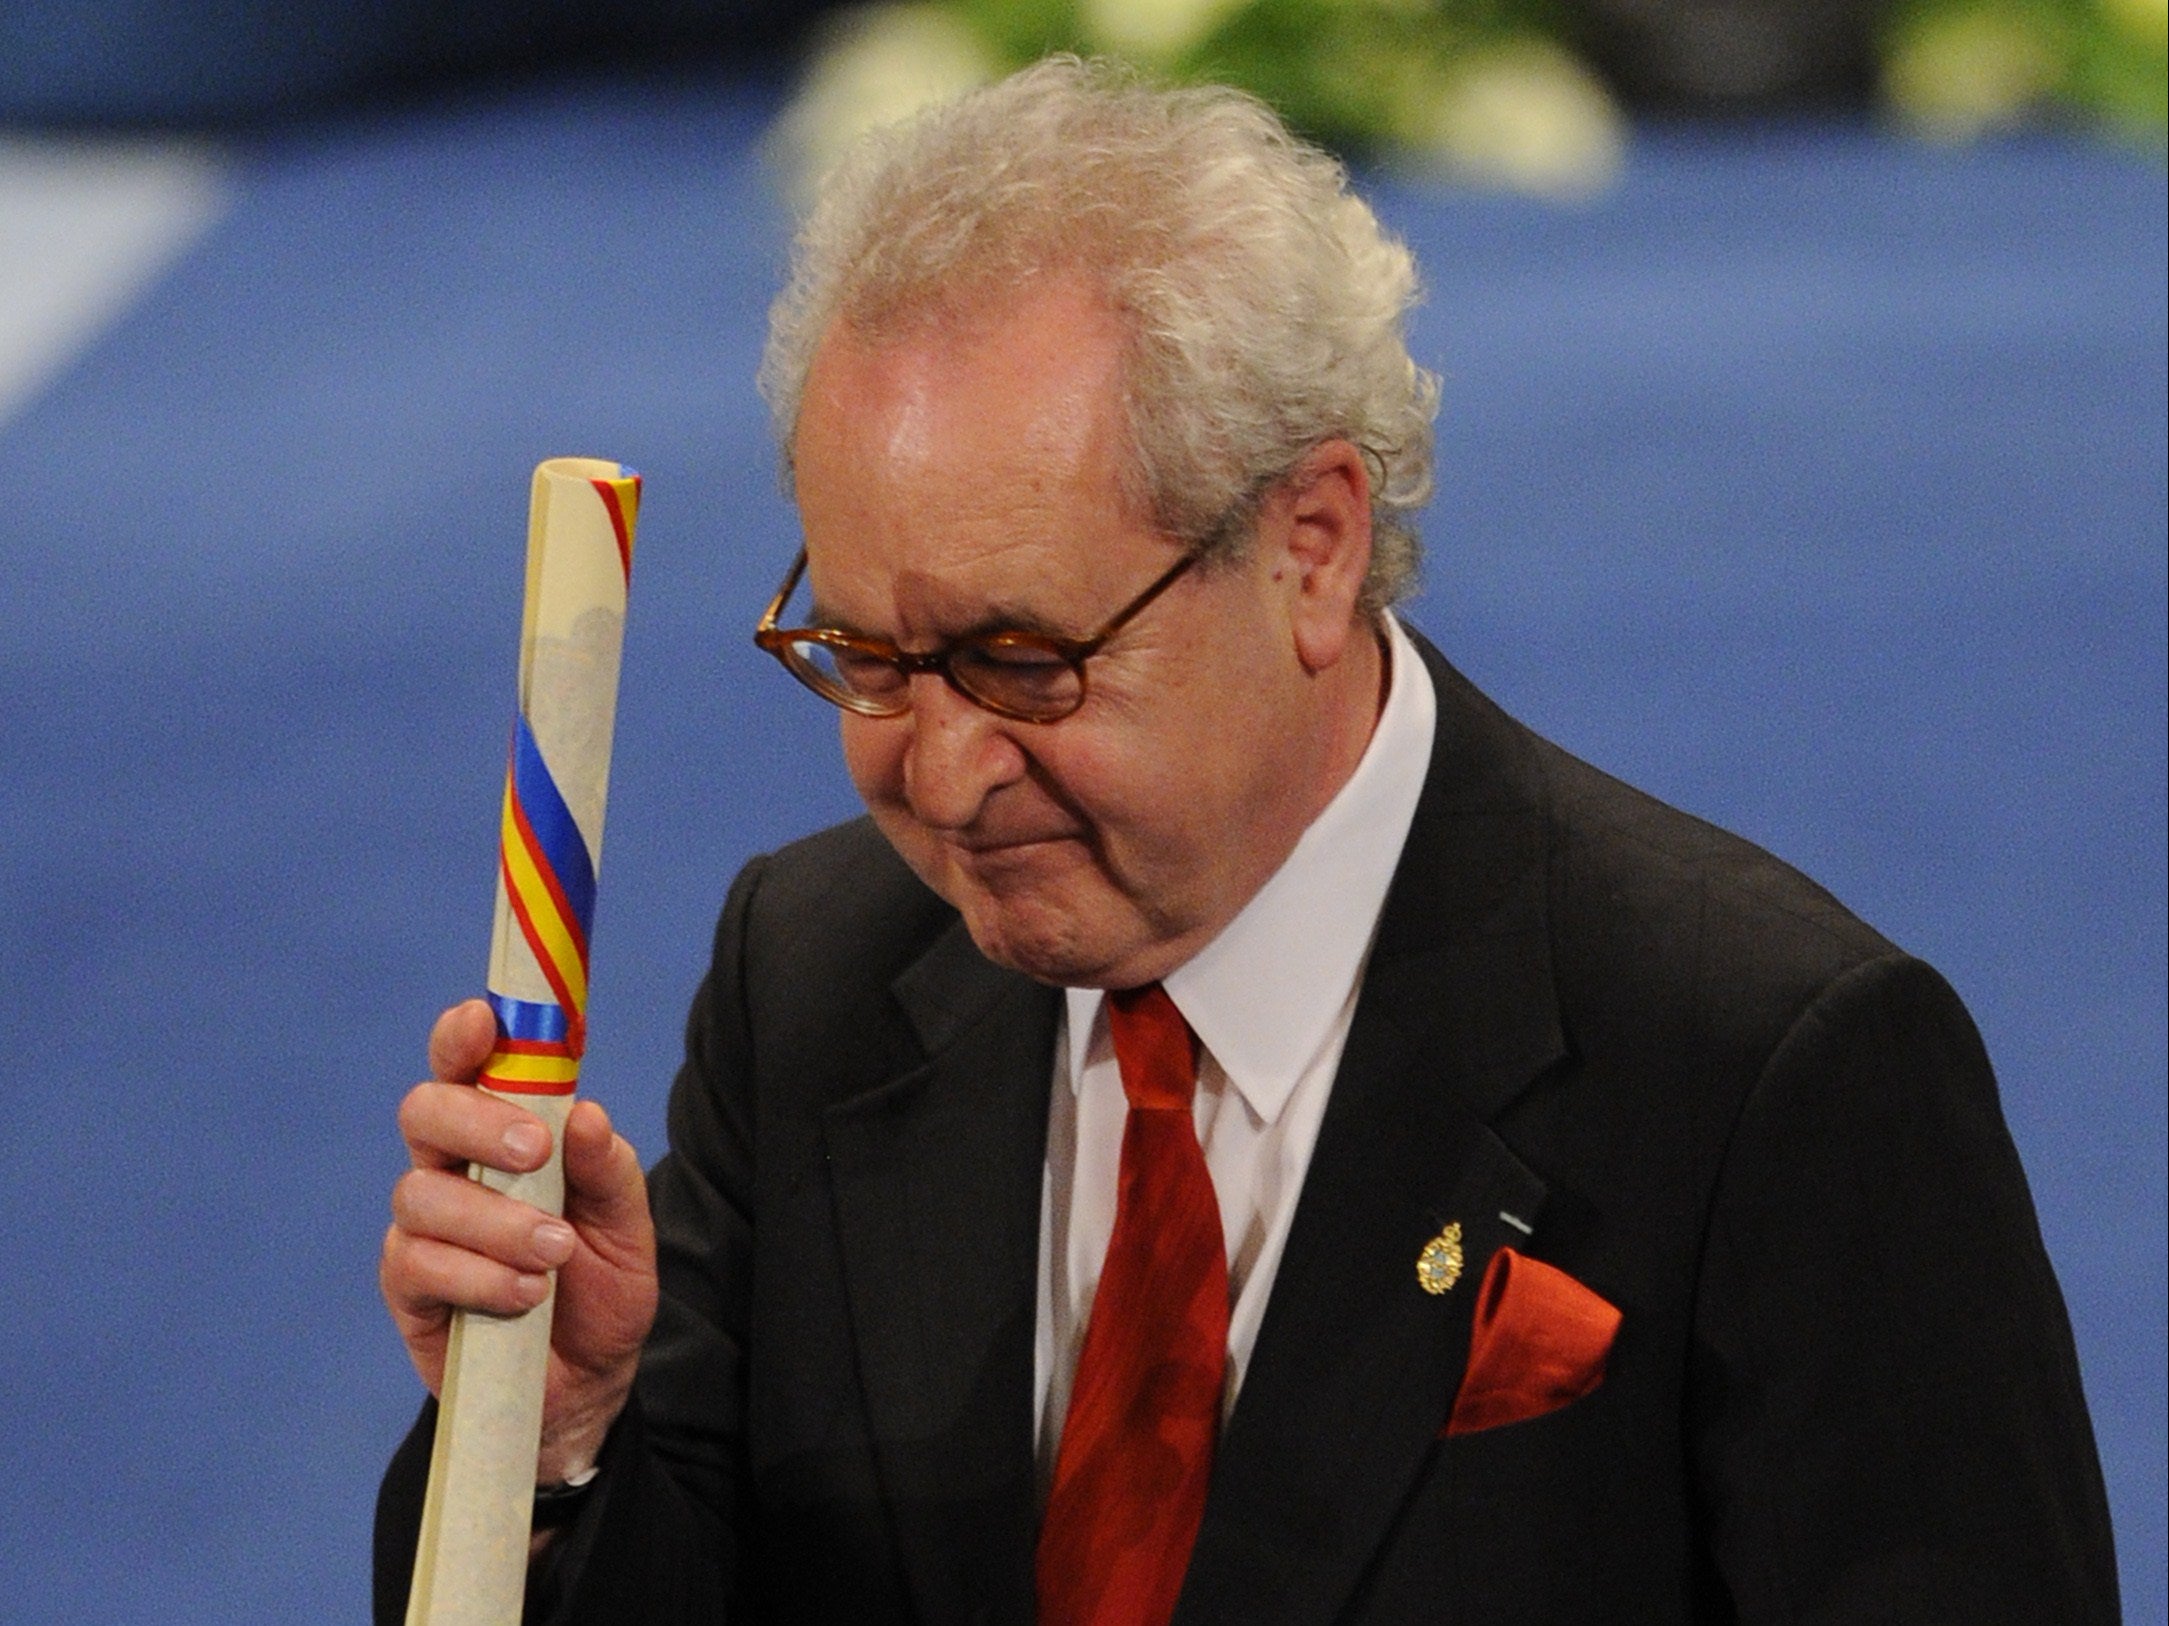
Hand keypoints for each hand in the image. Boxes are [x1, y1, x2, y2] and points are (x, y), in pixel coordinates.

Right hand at [380, 999, 659, 1482]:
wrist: (589, 1385)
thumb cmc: (602, 1286)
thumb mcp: (628, 1227)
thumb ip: (609, 1169)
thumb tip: (586, 1115)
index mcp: (505, 1135)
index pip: (468, 1067)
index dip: (465, 1037)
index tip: (486, 1021)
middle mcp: (454, 1169)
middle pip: (425, 1112)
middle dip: (476, 1122)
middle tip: (534, 1153)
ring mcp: (424, 1228)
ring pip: (422, 1193)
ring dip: (494, 1220)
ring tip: (553, 1253)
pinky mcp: (409, 1289)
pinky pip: (418, 1264)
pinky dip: (477, 1275)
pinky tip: (524, 1294)